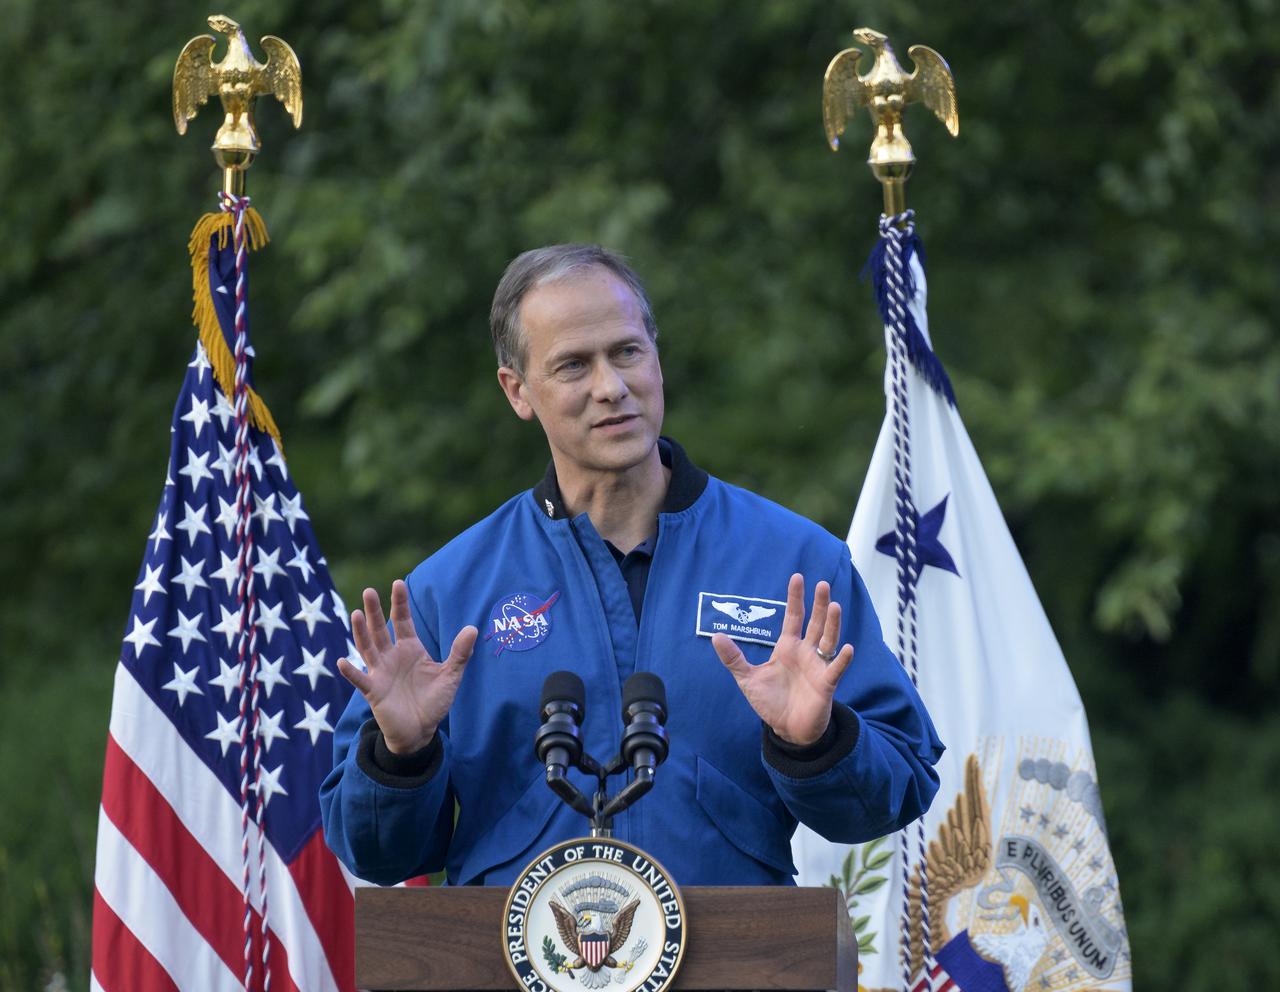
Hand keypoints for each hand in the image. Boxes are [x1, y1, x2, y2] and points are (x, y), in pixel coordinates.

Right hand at [336, 580, 477, 753]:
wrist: (421, 730)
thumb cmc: (434, 701)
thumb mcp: (450, 676)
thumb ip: (460, 653)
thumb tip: (472, 628)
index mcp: (410, 649)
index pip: (403, 621)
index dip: (399, 603)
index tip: (397, 583)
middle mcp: (392, 657)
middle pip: (381, 629)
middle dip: (375, 611)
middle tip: (369, 591)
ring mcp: (381, 673)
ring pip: (368, 648)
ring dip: (361, 632)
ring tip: (357, 613)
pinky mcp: (374, 691)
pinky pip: (361, 680)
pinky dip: (352, 671)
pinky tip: (344, 661)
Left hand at [711, 573, 853, 745]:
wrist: (786, 729)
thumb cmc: (770, 702)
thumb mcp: (747, 679)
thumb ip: (734, 658)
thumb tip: (716, 636)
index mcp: (788, 648)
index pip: (793, 617)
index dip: (795, 598)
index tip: (798, 577)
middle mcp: (806, 652)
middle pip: (815, 623)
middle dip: (819, 604)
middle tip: (823, 584)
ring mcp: (817, 667)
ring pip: (828, 640)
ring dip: (832, 624)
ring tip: (835, 606)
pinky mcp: (826, 685)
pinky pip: (835, 669)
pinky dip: (841, 659)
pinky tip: (846, 648)